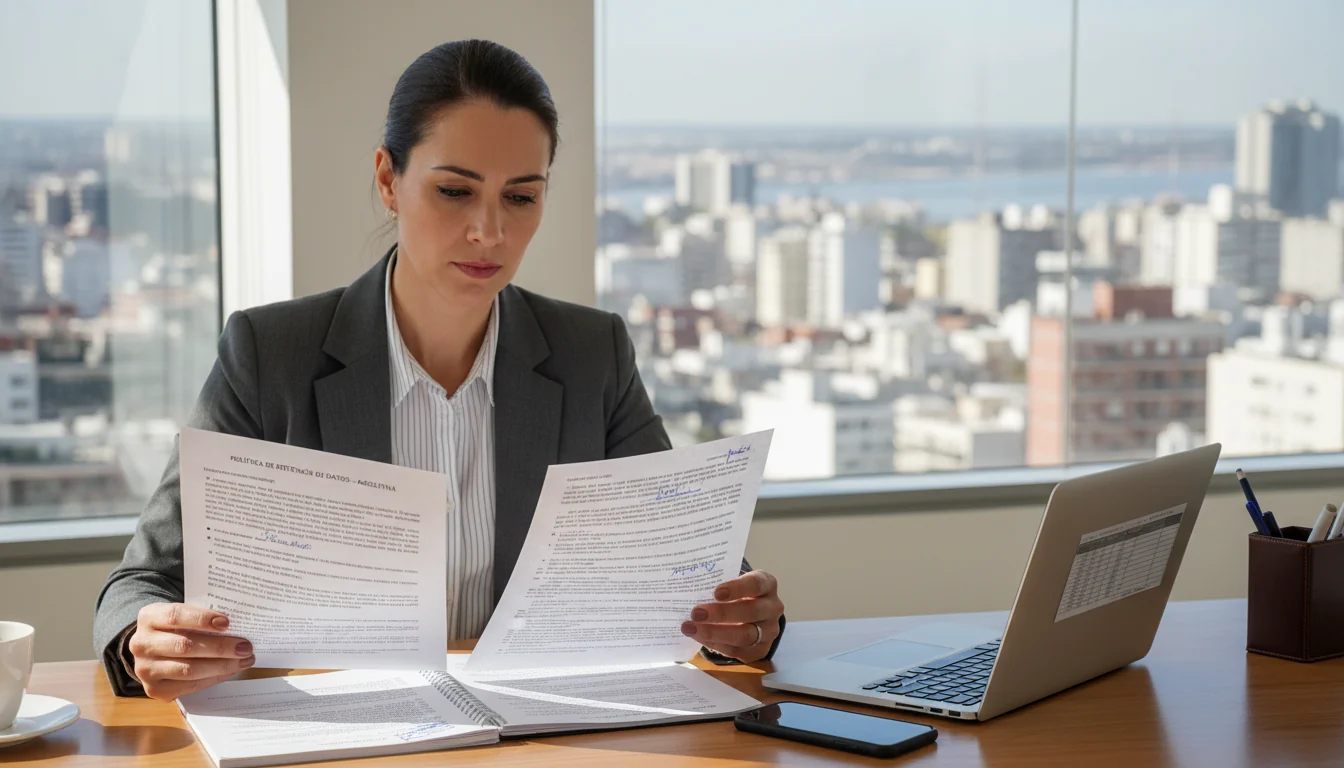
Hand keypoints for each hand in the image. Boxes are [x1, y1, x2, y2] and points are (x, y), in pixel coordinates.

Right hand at [128, 603, 254, 700]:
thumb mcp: (183, 614)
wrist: (152, 650)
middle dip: (220, 647)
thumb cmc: (176, 628)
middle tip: (245, 646)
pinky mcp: (154, 690)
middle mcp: (142, 644)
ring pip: (189, 670)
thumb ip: (202, 617)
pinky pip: (190, 686)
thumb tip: (237, 625)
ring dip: (222, 665)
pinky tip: (230, 670)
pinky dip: (214, 678)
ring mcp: (145, 669)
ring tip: (245, 660)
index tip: (227, 623)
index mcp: (149, 617)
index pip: (176, 616)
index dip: (202, 619)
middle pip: (185, 646)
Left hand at [682, 570, 782, 662]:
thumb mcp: (732, 582)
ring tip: (691, 629)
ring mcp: (770, 631)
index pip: (756, 584)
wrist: (750, 613)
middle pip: (752, 611)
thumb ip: (717, 583)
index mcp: (767, 584)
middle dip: (722, 613)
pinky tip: (700, 638)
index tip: (717, 592)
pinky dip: (717, 645)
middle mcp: (773, 607)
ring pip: (745, 635)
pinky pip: (738, 650)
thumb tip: (688, 590)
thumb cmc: (736, 592)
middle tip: (696, 613)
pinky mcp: (760, 649)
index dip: (737, 588)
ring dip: (715, 633)